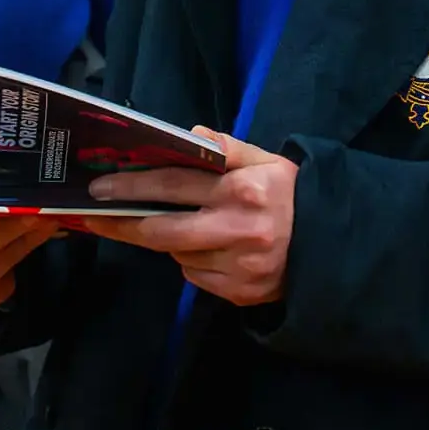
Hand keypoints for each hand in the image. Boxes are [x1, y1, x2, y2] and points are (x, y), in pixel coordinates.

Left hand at [81, 127, 296, 306]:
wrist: (333, 245)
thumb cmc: (292, 196)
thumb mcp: (268, 161)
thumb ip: (229, 148)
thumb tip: (191, 135)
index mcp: (242, 191)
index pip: (175, 185)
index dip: (132, 186)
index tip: (99, 188)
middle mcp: (238, 231)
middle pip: (163, 230)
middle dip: (124, 223)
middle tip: (95, 217)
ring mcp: (238, 267)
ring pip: (179, 255)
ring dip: (170, 241)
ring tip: (184, 227)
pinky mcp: (239, 294)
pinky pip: (197, 277)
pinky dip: (194, 262)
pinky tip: (210, 250)